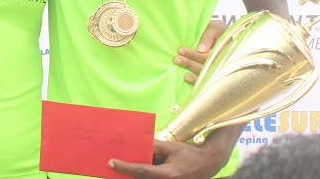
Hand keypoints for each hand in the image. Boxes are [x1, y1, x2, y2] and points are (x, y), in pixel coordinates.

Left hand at [109, 138, 229, 178]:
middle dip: (125, 173)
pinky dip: (143, 174)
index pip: (141, 171)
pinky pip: (152, 178)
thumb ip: (154, 146)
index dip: (125, 167)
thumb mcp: (172, 147)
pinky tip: (133, 167)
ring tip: (118, 167)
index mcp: (168, 174)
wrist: (210, 163)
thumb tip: (138, 144)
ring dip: (134, 173)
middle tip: (109, 168)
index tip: (111, 163)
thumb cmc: (191, 153)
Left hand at [174, 18, 226, 83]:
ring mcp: (218, 69)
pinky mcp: (213, 73)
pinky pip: (205, 79)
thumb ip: (208, 37)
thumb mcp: (213, 28)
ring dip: (190, 69)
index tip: (181, 50)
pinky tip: (186, 78)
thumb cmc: (215, 30)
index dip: (194, 55)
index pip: (208, 56)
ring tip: (178, 64)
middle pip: (206, 66)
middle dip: (190, 63)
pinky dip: (196, 80)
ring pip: (204, 73)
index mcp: (224, 50)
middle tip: (176, 59)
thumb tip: (201, 49)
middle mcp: (222, 62)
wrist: (219, 33)